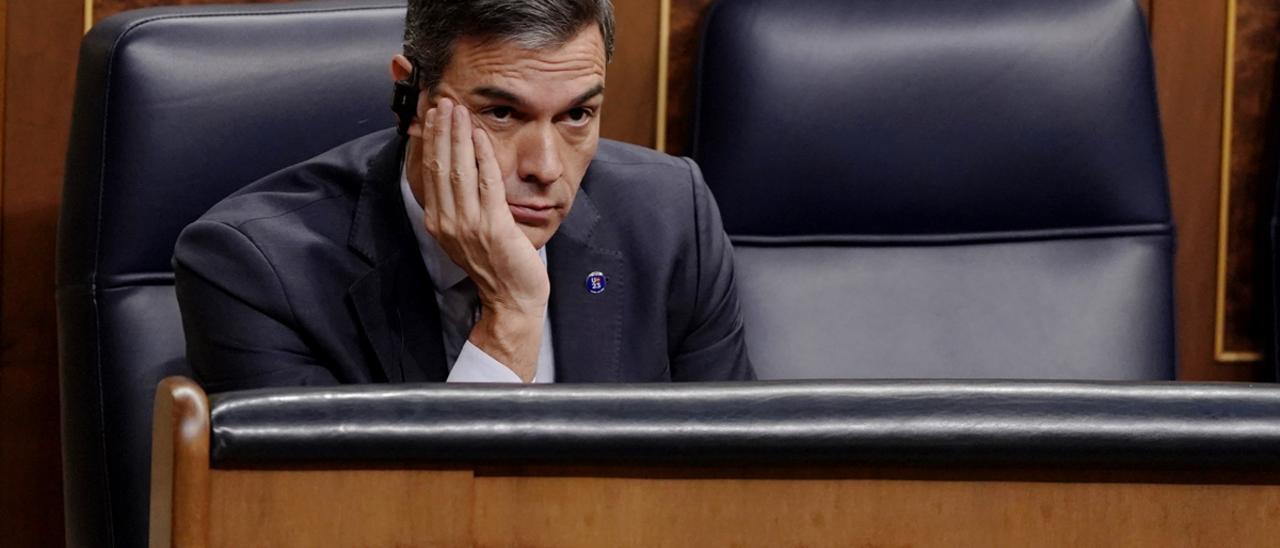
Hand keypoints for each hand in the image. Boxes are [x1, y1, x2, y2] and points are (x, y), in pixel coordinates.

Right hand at [418, 98, 547, 380]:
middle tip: (442, 101)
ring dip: (458, 136)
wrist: (511, 298)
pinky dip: (482, 156)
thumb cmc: (495, 263)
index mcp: (438, 222)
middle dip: (441, 130)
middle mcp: (447, 222)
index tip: (432, 115)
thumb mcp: (466, 232)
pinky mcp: (493, 227)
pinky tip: (481, 136)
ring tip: (458, 110)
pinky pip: (486, 184)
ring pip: (459, 170)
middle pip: (440, 166)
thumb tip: (456, 169)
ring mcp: (468, 225)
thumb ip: (459, 203)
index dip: (430, 141)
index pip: (429, 173)